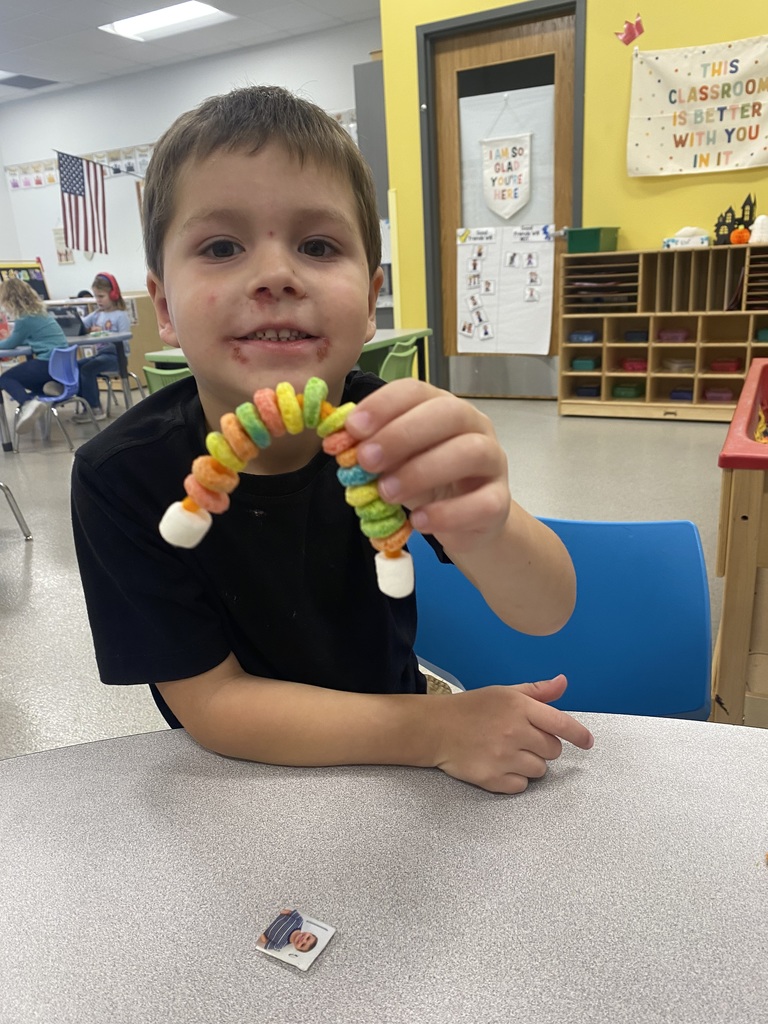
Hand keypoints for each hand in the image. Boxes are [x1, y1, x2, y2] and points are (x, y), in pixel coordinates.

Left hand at [346, 379, 509, 553]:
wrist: (466, 522)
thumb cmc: (426, 482)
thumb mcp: (394, 462)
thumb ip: (372, 449)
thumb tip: (340, 443)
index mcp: (442, 407)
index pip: (416, 391)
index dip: (383, 405)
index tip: (352, 428)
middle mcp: (473, 426)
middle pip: (448, 414)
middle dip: (401, 435)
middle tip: (366, 460)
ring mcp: (492, 462)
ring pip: (470, 453)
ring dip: (422, 471)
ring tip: (387, 493)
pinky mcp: (500, 501)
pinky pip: (482, 503)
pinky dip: (447, 513)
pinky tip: (419, 522)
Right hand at [432, 675, 593, 793]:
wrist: (435, 729)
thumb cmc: (471, 708)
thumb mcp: (504, 692)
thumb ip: (537, 691)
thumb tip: (563, 682)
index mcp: (520, 707)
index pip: (562, 724)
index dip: (580, 735)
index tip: (587, 742)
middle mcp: (515, 732)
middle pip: (553, 750)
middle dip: (544, 747)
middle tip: (524, 740)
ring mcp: (504, 757)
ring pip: (540, 770)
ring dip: (531, 764)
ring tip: (509, 752)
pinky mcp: (492, 779)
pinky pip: (521, 786)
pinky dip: (515, 779)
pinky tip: (501, 765)